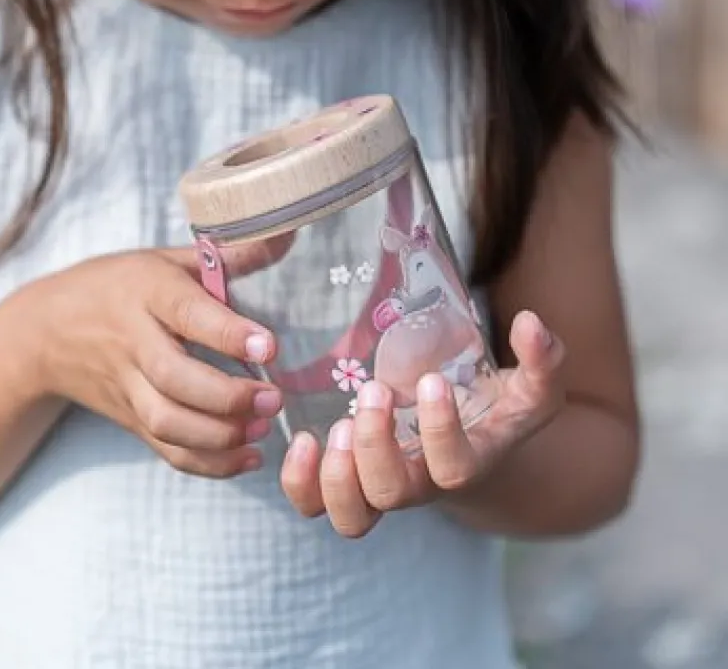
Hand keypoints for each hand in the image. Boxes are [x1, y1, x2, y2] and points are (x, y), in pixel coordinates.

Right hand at [31, 245, 286, 477]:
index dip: (228, 332)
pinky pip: (166, 450)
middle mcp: (133, 341)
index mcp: (146, 291)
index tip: (269, 346)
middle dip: (228, 396)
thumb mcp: (166, 259)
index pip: (186, 312)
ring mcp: (127, 386)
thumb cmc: (119, 285)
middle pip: (173, 378)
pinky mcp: (129, 418)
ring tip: (262, 426)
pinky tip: (247, 456)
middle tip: (274, 398)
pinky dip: (209, 463)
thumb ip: (228, 255)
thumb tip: (287, 235)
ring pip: (167, 421)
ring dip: (220, 435)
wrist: (46, 331)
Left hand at [280, 310, 565, 536]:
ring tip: (337, 425)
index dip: (440, 432)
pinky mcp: (345, 482)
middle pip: (392, 494)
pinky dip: (300, 482)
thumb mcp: (529, 388)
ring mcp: (378, 489)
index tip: (433, 381)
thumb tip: (532, 324)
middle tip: (374, 390)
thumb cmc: (495, 411)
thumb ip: (542, 360)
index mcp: (465, 465)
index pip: (454, 470)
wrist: (467, 444)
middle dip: (375, 444)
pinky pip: (313, 505)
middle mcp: (419, 486)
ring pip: (351, 518)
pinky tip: (302, 439)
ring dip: (337, 475)